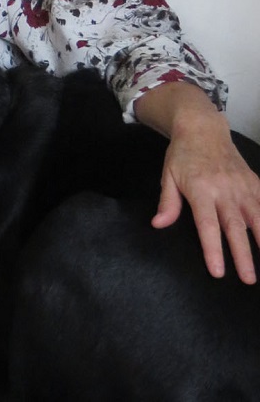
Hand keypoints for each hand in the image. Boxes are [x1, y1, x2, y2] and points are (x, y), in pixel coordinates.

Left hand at [137, 80, 259, 282]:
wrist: (203, 127)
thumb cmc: (182, 155)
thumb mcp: (168, 175)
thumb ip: (168, 202)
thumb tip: (158, 225)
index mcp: (200, 189)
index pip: (207, 224)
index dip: (213, 249)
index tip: (218, 272)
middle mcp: (224, 189)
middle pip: (234, 226)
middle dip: (242, 255)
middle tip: (248, 280)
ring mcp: (242, 185)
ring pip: (257, 217)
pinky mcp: (254, 182)